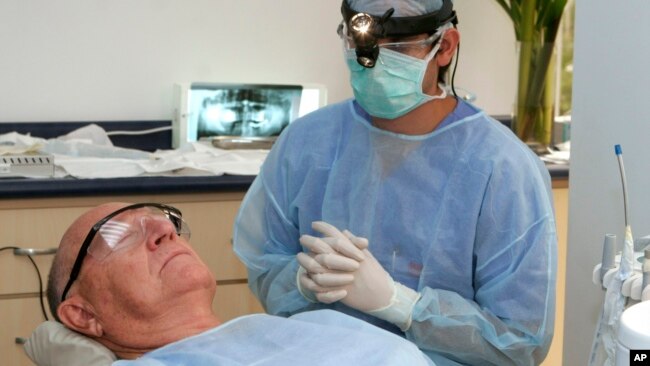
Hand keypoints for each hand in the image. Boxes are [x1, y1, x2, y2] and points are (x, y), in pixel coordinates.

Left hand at [299, 221, 421, 329]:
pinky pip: (317, 283)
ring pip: (315, 264)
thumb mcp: (368, 255)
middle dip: (309, 240)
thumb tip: (344, 231)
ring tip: (300, 256)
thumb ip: (355, 244)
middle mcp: (344, 260)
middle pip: (321, 246)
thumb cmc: (376, 275)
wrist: (382, 295)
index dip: (323, 227)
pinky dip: (309, 279)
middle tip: (302, 238)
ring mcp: (338, 275)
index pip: (335, 234)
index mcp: (352, 250)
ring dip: (305, 260)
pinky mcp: (336, 289)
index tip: (314, 224)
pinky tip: (305, 274)